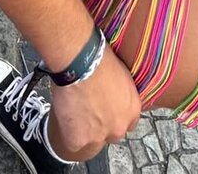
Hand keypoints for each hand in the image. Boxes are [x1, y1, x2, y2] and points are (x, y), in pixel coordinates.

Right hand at [48, 44, 140, 160]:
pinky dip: (66, 129)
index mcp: (132, 109)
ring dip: (83, 128)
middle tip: (87, 107)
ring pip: (91, 139)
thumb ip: (119, 89)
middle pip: (111, 133)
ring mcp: (100, 136)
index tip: (104, 108)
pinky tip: (64, 112)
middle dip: (100, 124)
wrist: (83, 62)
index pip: (126, 122)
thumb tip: (110, 90)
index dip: (113, 114)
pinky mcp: (79, 139)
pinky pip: (72, 140)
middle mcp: (120, 126)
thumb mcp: (120, 72)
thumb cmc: (99, 57)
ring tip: (73, 107)